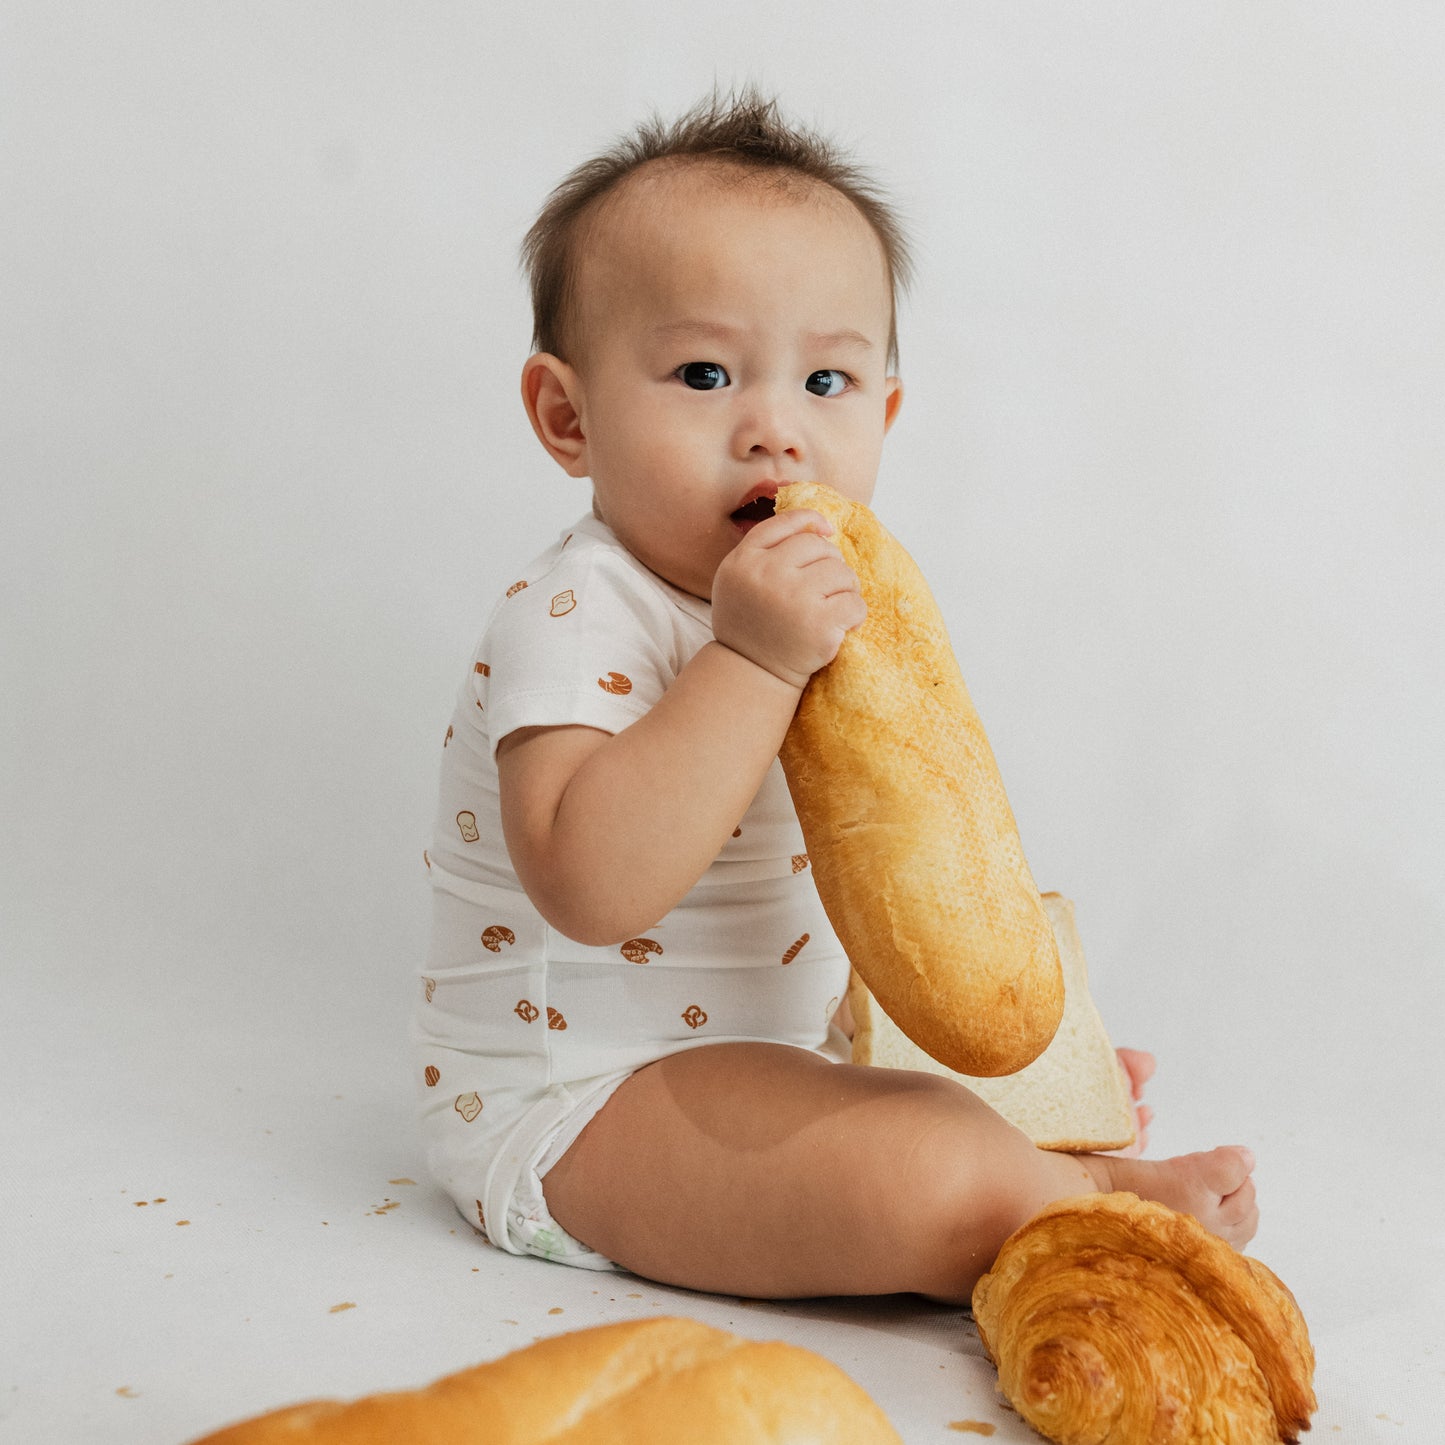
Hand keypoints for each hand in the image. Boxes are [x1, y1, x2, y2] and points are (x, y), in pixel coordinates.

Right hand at [711, 509, 866, 689]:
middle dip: (830, 564)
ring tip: (830, 608)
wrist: (752, 672)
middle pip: (820, 547)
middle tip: (823, 590)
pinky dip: (854, 614)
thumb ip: (766, 547)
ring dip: (844, 589)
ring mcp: (794, 598)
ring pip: (842, 572)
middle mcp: (766, 575)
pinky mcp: (819, 625)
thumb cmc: (751, 622)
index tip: (827, 531)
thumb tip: (822, 526)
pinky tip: (838, 626)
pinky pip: (855, 603)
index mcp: (744, 561)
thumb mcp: (739, 578)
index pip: (786, 524)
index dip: (811, 522)